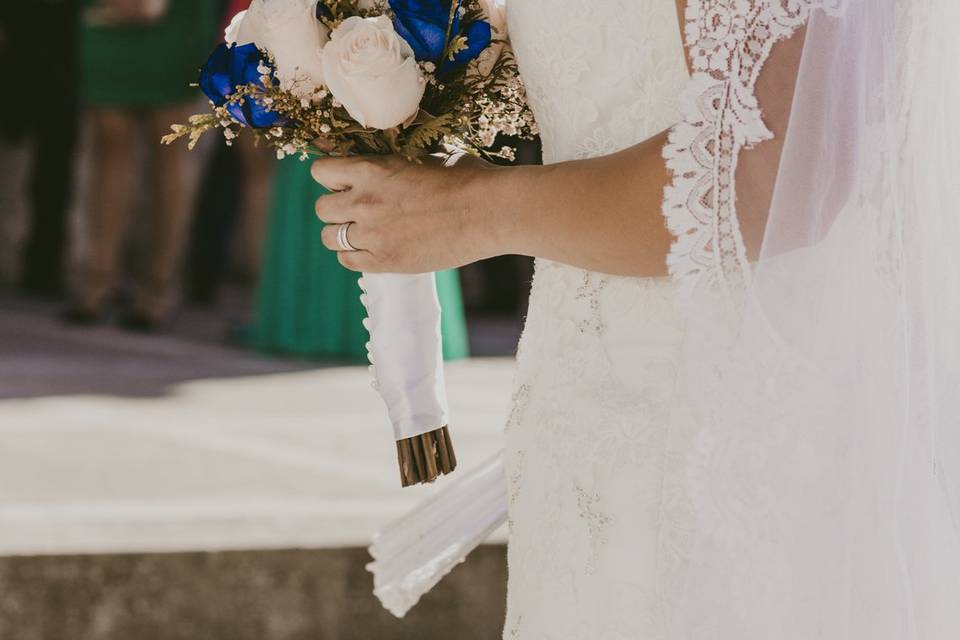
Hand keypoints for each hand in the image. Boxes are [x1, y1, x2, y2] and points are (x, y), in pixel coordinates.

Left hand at [311, 154, 500, 272]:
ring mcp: (373, 234)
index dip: (331, 178)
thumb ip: (392, 164)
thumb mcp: (423, 157)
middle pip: (321, 209)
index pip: (321, 172)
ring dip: (343, 234)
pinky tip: (374, 249)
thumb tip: (377, 162)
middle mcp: (364, 201)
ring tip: (366, 232)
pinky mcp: (386, 261)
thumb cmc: (465, 179)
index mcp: (372, 170)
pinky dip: (355, 256)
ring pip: (330, 238)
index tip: (344, 182)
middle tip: (358, 210)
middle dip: (337, 208)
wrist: (489, 212)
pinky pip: (349, 261)